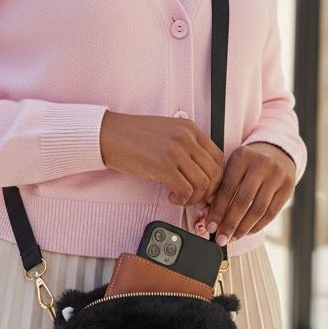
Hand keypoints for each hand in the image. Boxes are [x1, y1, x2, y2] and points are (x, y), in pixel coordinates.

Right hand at [99, 111, 223, 205]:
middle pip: (214, 173)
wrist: (109, 134)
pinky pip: (186, 190)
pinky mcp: (163, 166)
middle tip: (195, 199)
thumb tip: (200, 172)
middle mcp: (186, 138)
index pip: (218, 157)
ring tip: (180, 198)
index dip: (217, 178)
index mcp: (190, 129)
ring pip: (203, 184)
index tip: (207, 189)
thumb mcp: (167, 133)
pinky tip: (171, 196)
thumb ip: (186, 147)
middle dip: (208, 192)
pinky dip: (181, 199)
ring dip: (194, 198)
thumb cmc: (133, 137)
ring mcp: (176, 151)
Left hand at [195, 142, 294, 244]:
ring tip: (233, 238)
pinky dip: (258, 226)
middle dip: (230, 224)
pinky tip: (247, 232)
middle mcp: (262, 164)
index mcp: (242, 157)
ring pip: (258, 210)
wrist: (277, 153)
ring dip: (243, 228)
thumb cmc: (247, 165)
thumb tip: (211, 218)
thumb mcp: (233, 166)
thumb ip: (221, 187)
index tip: (210, 226)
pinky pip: (271, 213)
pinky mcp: (288, 187)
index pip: (227, 189)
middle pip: (243, 201)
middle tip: (220, 238)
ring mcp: (277, 176)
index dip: (217, 211)